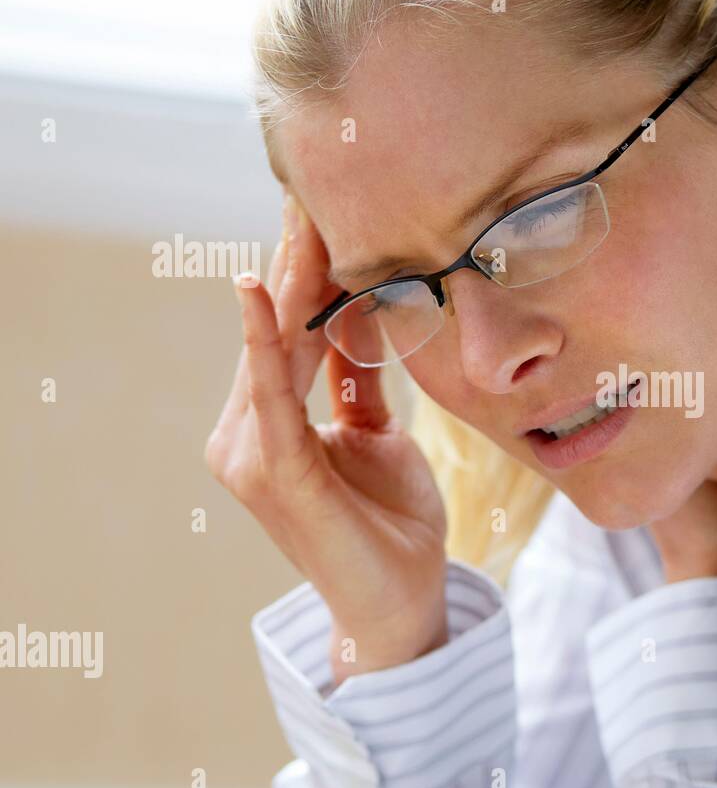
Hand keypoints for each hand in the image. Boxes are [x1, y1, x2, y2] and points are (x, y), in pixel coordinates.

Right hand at [205, 195, 447, 685]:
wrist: (398, 602)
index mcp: (272, 423)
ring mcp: (251, 455)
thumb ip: (356, 384)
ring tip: (304, 215)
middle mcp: (247, 433)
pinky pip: (272, 396)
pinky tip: (260, 290)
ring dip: (291, 280)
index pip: (288, 333)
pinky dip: (265, 342)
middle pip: (277, 330)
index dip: (306, 271)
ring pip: (274, 349)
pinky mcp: (274, 475)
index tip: (321, 208)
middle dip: (299, 261)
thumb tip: (360, 319)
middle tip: (312, 186)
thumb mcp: (378, 437)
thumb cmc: (388, 521)